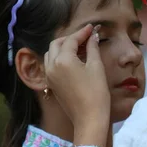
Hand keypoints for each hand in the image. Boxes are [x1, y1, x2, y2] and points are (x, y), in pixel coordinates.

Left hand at [44, 24, 109, 146]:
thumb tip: (93, 37)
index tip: (92, 28)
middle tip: (86, 37)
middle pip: (57, 44)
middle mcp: (52, 66)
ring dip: (63, 47)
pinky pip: (52, 65)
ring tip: (79, 48)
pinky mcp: (52, 84)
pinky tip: (73, 60)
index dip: (82, 33)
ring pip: (51, 54)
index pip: (71, 40)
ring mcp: (50, 76)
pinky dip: (60, 58)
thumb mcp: (96, 67)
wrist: (89, 118)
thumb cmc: (96, 93)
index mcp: (63, 60)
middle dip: (71, 38)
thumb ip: (92, 49)